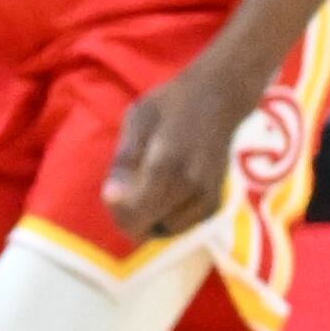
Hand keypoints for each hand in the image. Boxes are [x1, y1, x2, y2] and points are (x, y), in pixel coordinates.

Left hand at [103, 39, 255, 243]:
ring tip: (146, 188)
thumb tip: (110, 198)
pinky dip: (168, 218)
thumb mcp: (138, 120)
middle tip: (126, 189)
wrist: (219, 99)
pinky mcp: (214, 204)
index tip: (113, 189)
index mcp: (167, 165)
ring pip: (163, 231)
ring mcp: (205, 198)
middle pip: (145, 228)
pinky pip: (181, 227)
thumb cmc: (172, 104)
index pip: (134, 214)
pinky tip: (165, 193)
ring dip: (149, 219)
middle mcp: (190, 187)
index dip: (116, 209)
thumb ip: (124, 160)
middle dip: (128, 215)